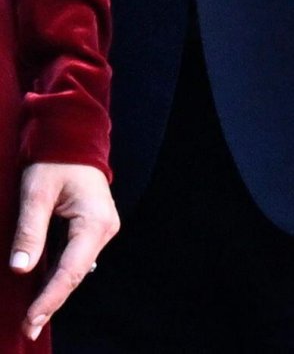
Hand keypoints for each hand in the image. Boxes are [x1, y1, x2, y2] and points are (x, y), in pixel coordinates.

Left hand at [9, 162, 118, 341]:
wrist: (73, 135)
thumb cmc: (55, 158)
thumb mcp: (37, 192)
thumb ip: (30, 230)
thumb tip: (20, 268)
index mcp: (95, 220)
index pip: (71, 269)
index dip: (50, 298)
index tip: (31, 320)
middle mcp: (104, 228)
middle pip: (75, 273)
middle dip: (51, 301)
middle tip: (28, 328)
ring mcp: (100, 229)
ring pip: (75, 268)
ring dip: (53, 290)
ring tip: (32, 317)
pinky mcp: (91, 228)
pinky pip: (74, 257)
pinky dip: (57, 274)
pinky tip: (41, 291)